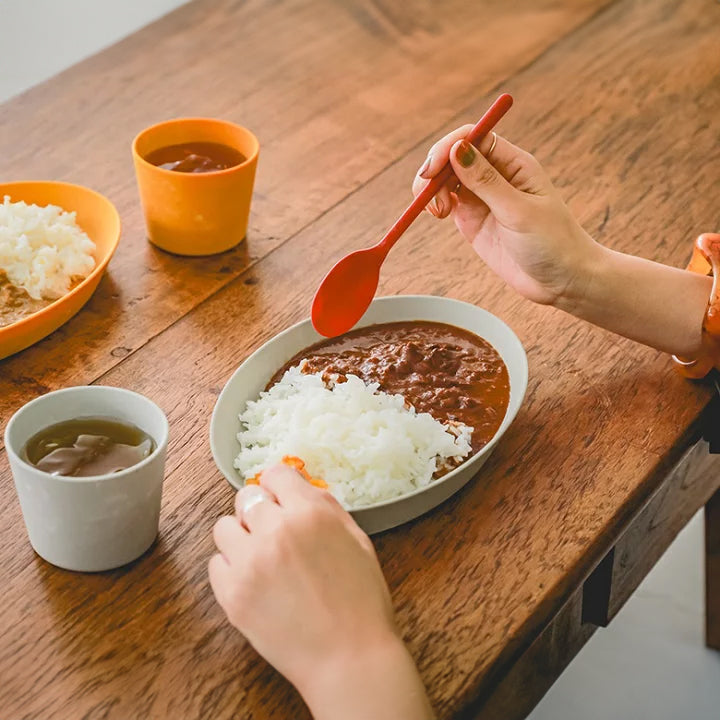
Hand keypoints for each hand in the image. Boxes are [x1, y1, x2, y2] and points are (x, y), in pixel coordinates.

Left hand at [209, 465, 433, 719]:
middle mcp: (276, 530)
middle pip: (246, 497)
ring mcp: (250, 563)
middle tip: (273, 531)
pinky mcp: (232, 595)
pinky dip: (231, 569)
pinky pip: (215, 564)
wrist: (349, 657)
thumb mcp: (358, 539)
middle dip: (259, 510)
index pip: (275, 474)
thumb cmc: (361, 602)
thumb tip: (301, 488)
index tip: (279, 496)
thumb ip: (326, 507)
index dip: (279, 486)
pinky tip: (254, 582)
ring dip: (241, 537)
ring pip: (224, 527)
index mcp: (310, 513)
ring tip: (260, 557)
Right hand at [413, 126, 599, 305]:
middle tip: (426, 194)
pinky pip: (445, 201)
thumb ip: (486, 181)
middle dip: (434, 169)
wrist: (561, 280)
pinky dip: (433, 203)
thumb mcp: (519, 211)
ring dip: (430, 188)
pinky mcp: (471, 219)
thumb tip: (458, 148)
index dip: (448, 147)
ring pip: (444, 178)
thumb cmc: (552, 242)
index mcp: (513, 163)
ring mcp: (481, 197)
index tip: (432, 170)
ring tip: (437, 211)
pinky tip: (438, 214)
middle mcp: (495, 175)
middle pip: (453, 155)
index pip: (473, 137)